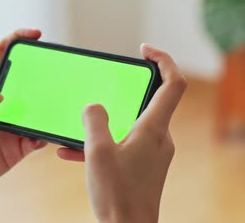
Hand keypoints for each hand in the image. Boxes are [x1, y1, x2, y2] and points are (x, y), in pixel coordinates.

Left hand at [0, 29, 47, 206]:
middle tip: (60, 70)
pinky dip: (46, 134)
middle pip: (28, 80)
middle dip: (45, 72)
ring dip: (51, 105)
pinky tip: (46, 133)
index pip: (3, 56)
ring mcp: (11, 126)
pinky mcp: (18, 149)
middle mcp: (1, 105)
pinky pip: (39, 137)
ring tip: (62, 102)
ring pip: (39, 109)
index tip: (36, 35)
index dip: (18, 40)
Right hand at [57, 44, 186, 222]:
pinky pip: (123, 145)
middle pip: (150, 101)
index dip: (162, 59)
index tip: (143, 49)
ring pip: (130, 125)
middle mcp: (159, 138)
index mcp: (154, 129)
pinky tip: (72, 154)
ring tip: (75, 133)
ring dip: (103, 124)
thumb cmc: (117, 195)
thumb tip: (94, 106)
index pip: (172, 83)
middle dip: (123, 93)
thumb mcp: (97, 152)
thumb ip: (94, 120)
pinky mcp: (143, 167)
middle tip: (103, 88)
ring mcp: (153, 154)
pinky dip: (102, 144)